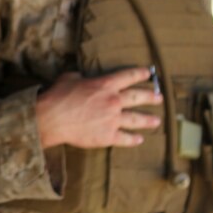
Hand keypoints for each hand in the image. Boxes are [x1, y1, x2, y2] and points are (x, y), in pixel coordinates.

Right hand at [36, 67, 161, 148]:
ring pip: (136, 119)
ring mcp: (112, 120)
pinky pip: (125, 138)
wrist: (52, 119)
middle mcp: (113, 101)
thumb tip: (82, 78)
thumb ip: (81, 77)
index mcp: (105, 84)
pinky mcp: (108, 136)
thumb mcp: (69, 78)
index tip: (149, 73)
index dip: (140, 74)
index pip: (128, 76)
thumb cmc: (58, 96)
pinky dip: (133, 139)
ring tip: (156, 121)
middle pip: (137, 97)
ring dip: (148, 120)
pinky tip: (139, 139)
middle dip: (151, 97)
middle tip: (159, 98)